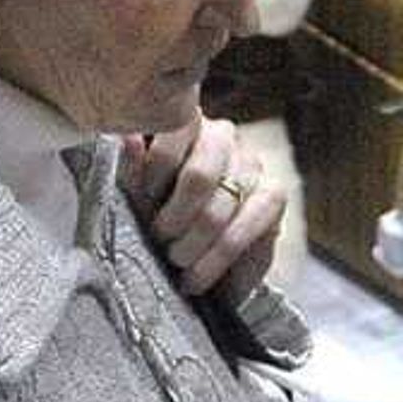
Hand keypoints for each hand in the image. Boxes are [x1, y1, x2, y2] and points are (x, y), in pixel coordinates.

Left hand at [123, 114, 286, 308]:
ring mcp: (252, 165)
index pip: (176, 126)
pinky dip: (212, 262)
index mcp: (186, 124)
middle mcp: (223, 136)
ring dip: (191, 246)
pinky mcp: (273, 197)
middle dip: (174, 218)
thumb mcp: (138, 195)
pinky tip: (195, 277)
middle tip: (159, 239)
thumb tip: (129, 137)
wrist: (199, 263)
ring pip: (218, 211)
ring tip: (175, 261)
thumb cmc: (162, 219)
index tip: (143, 202)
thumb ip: (133, 169)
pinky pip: (240, 234)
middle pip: (199, 177)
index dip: (155, 171)